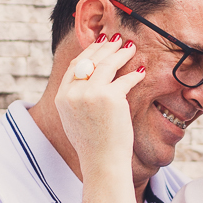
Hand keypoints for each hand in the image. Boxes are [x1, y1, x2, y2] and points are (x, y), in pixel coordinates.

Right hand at [55, 35, 143, 170]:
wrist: (101, 161)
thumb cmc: (92, 144)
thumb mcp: (74, 118)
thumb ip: (76, 97)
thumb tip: (86, 78)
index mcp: (62, 96)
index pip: (75, 65)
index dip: (89, 52)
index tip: (100, 44)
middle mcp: (74, 92)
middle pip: (91, 60)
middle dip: (105, 47)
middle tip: (118, 40)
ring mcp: (91, 94)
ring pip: (108, 64)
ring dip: (121, 53)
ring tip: (131, 47)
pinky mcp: (110, 97)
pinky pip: (125, 79)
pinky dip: (134, 74)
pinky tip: (140, 70)